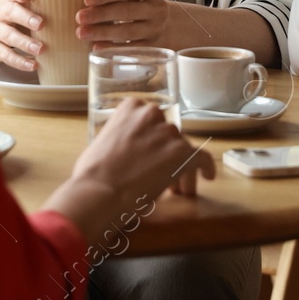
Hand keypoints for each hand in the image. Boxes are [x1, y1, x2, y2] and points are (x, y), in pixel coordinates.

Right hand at [0, 0, 44, 70]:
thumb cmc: (5, 20)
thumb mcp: (16, 9)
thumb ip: (37, 8)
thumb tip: (74, 13)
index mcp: (9, 1)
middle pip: (10, 12)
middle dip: (25, 17)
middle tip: (41, 23)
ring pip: (7, 35)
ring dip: (24, 42)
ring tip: (40, 49)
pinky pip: (4, 54)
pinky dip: (19, 61)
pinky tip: (32, 65)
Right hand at [71, 96, 215, 199]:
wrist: (99, 191)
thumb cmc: (92, 173)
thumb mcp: (100, 142)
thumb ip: (119, 138)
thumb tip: (124, 152)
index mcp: (130, 107)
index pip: (151, 120)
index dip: (153, 140)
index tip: (152, 153)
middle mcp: (152, 114)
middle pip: (168, 134)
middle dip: (166, 153)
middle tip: (161, 173)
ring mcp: (168, 132)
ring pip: (183, 148)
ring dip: (180, 167)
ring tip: (176, 189)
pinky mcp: (182, 152)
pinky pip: (202, 157)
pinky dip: (206, 167)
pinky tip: (207, 176)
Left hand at [76, 0, 168, 46]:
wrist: (164, 23)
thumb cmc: (140, 0)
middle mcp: (156, 9)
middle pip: (127, 11)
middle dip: (101, 15)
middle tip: (79, 17)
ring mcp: (154, 29)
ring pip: (128, 32)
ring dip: (103, 33)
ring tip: (81, 32)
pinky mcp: (151, 46)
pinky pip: (130, 48)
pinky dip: (112, 47)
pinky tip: (95, 47)